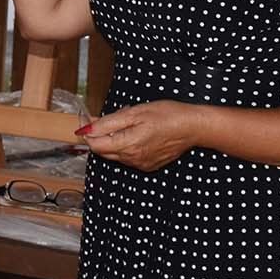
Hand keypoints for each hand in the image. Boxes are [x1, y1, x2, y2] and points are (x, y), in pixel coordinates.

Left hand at [80, 101, 200, 171]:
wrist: (192, 127)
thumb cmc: (167, 115)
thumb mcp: (134, 112)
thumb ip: (108, 123)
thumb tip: (87, 130)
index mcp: (127, 145)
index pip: (95, 145)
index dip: (88, 132)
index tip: (87, 121)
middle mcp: (132, 159)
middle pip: (103, 151)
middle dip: (101, 136)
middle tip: (111, 119)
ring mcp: (141, 164)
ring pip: (116, 154)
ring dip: (115, 141)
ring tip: (131, 125)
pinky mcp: (148, 166)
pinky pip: (129, 158)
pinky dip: (127, 146)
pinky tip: (139, 134)